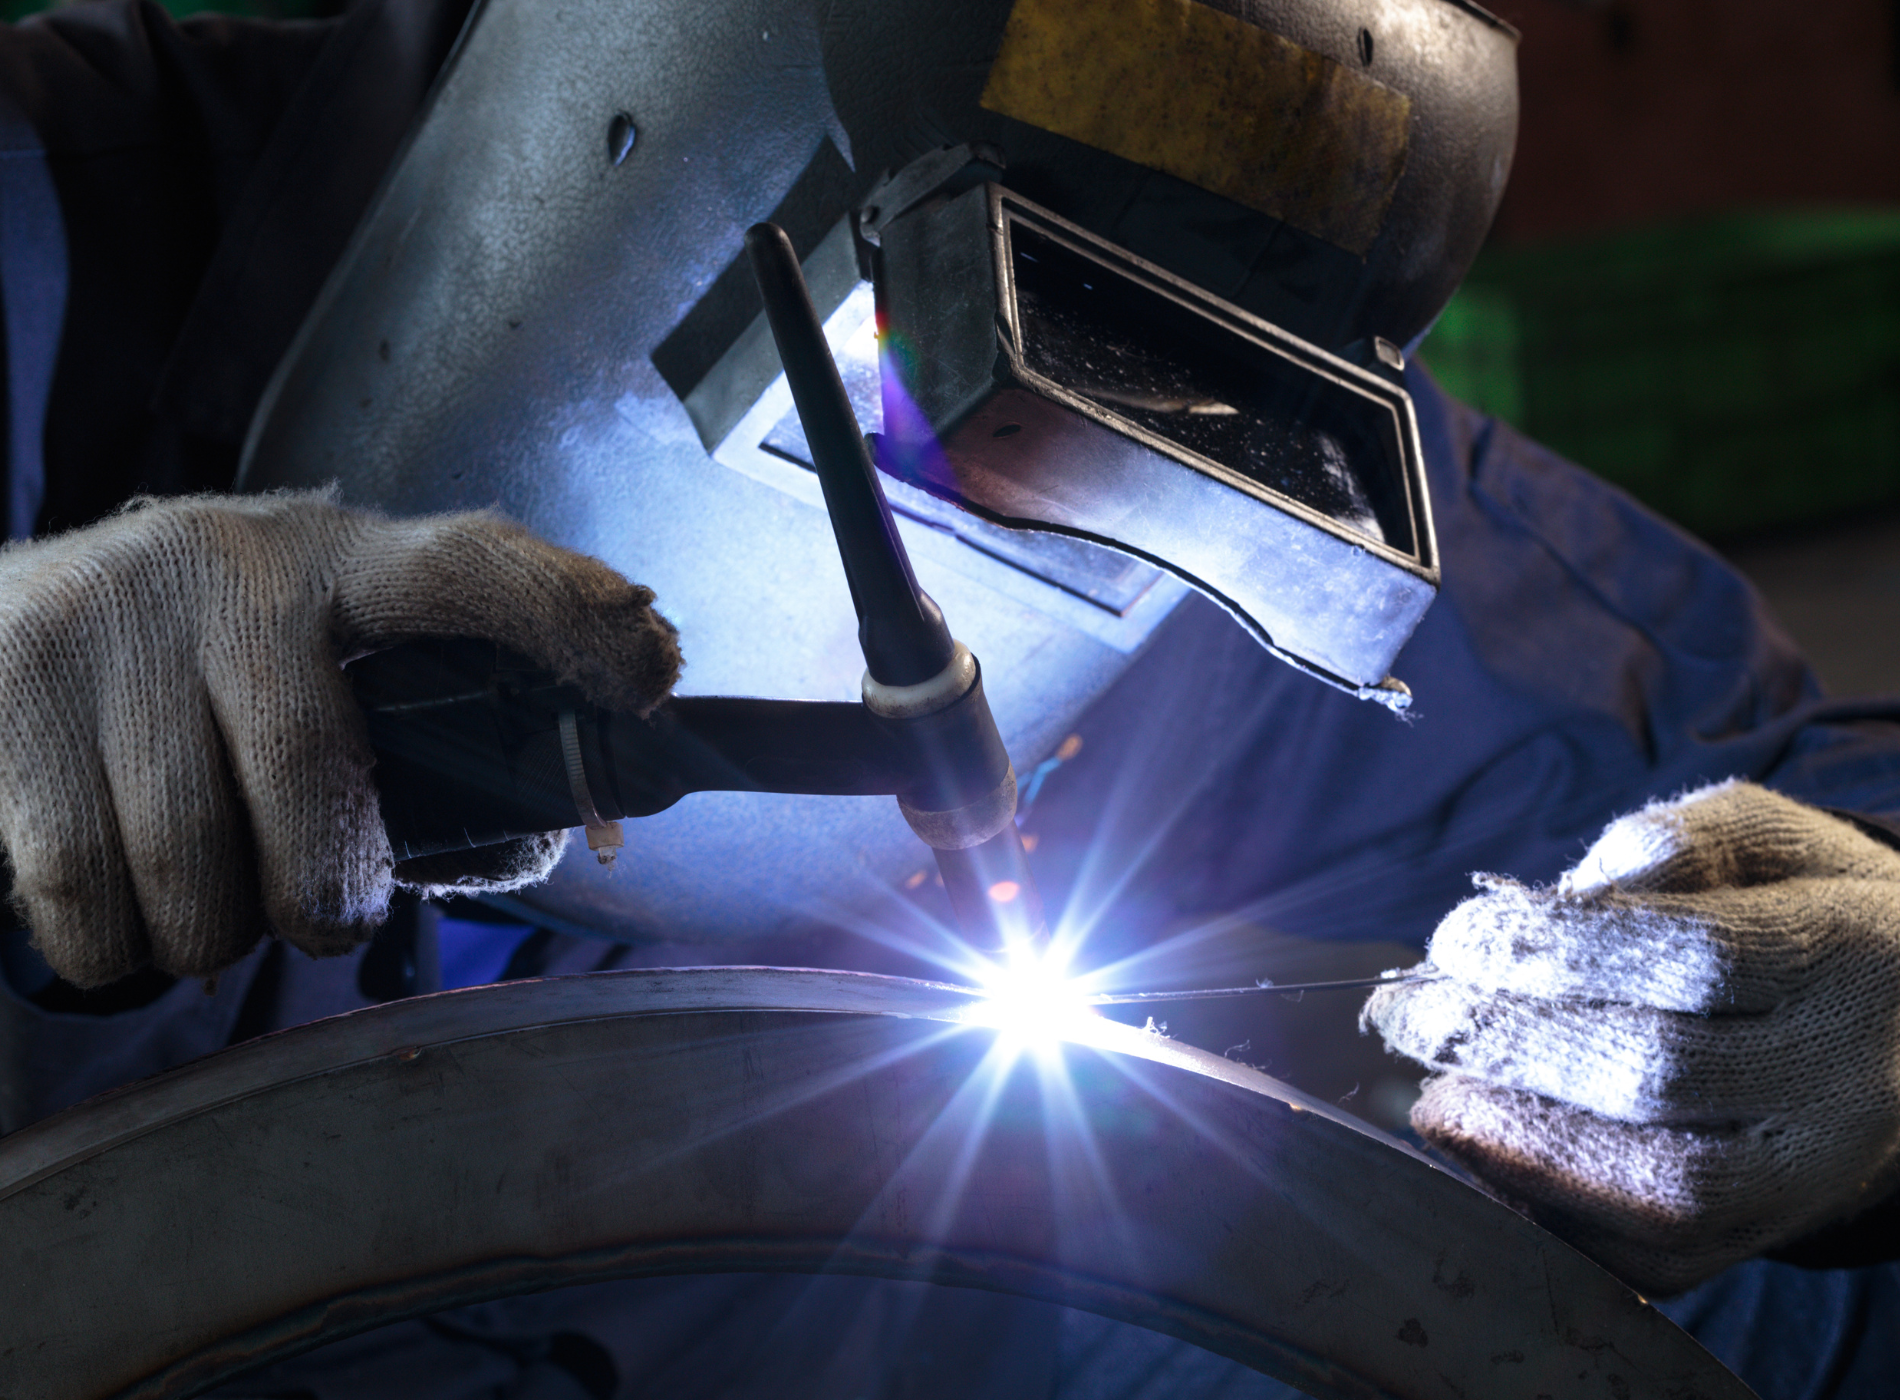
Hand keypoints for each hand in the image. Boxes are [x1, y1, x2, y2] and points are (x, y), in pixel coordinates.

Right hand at [0, 491, 678, 986]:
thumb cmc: (202, 681)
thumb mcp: (316, 668)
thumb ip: (419, 740)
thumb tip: (549, 833)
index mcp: (343, 563)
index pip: (473, 567)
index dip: (565, 615)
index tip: (648, 672)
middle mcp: (233, 568)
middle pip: (313, 780)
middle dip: (320, 894)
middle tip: (313, 913)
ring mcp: (111, 615)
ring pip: (188, 860)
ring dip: (206, 930)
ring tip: (203, 902)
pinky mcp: (4, 681)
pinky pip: (78, 888)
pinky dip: (109, 944)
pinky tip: (119, 908)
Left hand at [1364, 780, 1899, 1294]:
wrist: (1896, 1026)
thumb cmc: (1794, 908)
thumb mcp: (1761, 838)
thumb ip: (1668, 840)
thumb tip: (1563, 890)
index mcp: (1841, 956)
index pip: (1688, 959)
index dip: (1553, 948)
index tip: (1455, 938)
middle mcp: (1838, 1077)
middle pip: (1658, 1075)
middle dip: (1507, 1044)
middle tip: (1410, 1016)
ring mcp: (1806, 1173)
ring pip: (1661, 1187)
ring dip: (1519, 1140)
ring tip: (1432, 1091)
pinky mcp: (1759, 1236)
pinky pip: (1650, 1255)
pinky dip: (1547, 1210)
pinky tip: (1477, 1154)